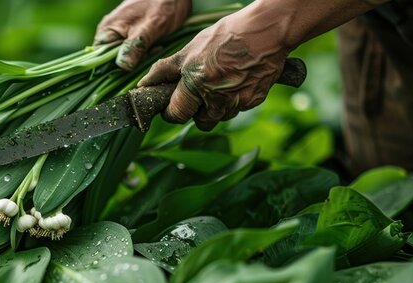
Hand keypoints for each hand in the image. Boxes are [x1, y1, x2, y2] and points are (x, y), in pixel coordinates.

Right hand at [94, 0, 191, 70]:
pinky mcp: (131, 36)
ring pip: (126, 57)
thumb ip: (136, 46)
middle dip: (131, 63)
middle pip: (113, 60)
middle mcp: (110, 33)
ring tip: (155, 47)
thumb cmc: (162, 4)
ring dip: (140, 58)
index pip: (100, 59)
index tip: (132, 66)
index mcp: (108, 30)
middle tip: (149, 54)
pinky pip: (134, 52)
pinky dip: (145, 53)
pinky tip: (156, 46)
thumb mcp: (151, 26)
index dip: (114, 68)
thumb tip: (123, 66)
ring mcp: (120, 34)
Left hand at [138, 6, 290, 130]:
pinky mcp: (254, 101)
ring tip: (218, 82)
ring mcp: (237, 103)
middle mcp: (216, 99)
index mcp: (195, 85)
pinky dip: (233, 99)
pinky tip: (235, 79)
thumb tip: (144, 84)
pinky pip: (237, 108)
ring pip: (219, 116)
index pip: (176, 114)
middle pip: (199, 122)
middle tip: (196, 94)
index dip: (171, 112)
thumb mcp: (190, 49)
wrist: (268, 31)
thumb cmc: (226, 36)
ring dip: (215, 107)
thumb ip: (165, 70)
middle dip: (195, 112)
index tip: (171, 105)